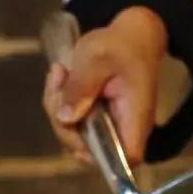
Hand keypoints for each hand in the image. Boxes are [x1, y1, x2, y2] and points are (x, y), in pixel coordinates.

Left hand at [42, 7, 166, 166]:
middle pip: (90, 149)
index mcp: (135, 117)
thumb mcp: (97, 57)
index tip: (74, 130)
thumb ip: (82, 86)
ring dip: (57, 106)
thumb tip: (67, 118)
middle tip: (59, 82)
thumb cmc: (120, 44)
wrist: (129, 35)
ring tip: (60, 73)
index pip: (127, 158)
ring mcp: (108, 125)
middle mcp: (124, 128)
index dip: (100, 157)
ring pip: (74, 134)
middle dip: (63, 121)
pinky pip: (70, 122)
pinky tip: (61, 76)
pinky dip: (59, 101)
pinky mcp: (95, 118)